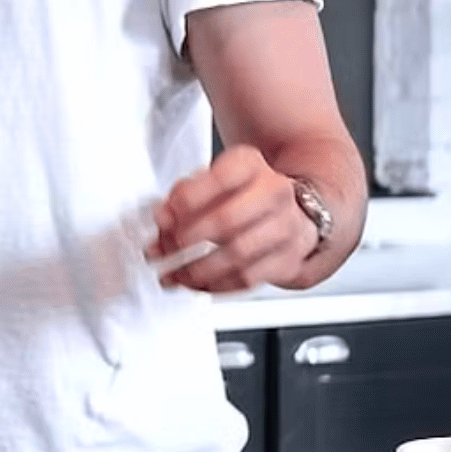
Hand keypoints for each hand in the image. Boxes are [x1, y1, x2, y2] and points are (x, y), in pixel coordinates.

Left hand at [149, 145, 317, 292]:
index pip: (220, 178)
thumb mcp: (209, 182)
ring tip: (174, 274)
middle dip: (188, 239)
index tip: (162, 217)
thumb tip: (163, 217)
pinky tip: (197, 284)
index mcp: (249, 165)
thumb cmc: (239, 196)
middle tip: (165, 250)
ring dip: (198, 270)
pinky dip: (216, 286)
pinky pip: (248, 279)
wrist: (285, 214)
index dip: (187, 200)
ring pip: (238, 254)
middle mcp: (274, 192)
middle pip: (228, 219)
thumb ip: (181, 196)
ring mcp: (286, 226)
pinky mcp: (288, 259)